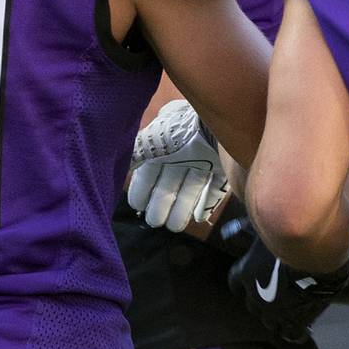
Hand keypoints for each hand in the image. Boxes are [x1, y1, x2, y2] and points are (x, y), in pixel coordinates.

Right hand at [127, 100, 228, 231]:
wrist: (220, 122)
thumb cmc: (182, 131)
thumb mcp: (152, 141)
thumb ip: (137, 154)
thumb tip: (125, 166)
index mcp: (165, 143)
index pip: (150, 170)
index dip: (142, 187)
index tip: (136, 205)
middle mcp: (184, 151)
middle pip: (169, 182)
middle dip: (160, 203)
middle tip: (154, 222)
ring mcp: (205, 159)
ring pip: (190, 188)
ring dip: (181, 208)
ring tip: (174, 227)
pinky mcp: (224, 167)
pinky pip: (214, 188)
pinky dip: (206, 203)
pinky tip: (199, 218)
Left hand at [227, 227, 348, 343]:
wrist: (312, 252)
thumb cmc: (286, 235)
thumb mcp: (261, 228)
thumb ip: (244, 230)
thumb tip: (227, 232)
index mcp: (245, 274)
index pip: (235, 283)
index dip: (241, 283)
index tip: (246, 282)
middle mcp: (256, 296)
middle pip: (252, 306)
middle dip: (260, 302)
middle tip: (272, 296)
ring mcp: (275, 311)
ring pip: (270, 323)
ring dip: (276, 318)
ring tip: (287, 313)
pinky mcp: (295, 320)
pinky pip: (291, 333)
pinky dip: (295, 332)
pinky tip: (301, 329)